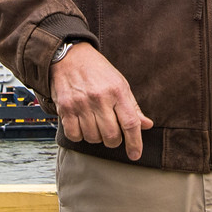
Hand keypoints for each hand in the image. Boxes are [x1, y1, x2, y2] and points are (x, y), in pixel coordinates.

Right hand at [52, 43, 153, 161]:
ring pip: (93, 138)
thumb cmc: (97, 71)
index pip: (130, 123)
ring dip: (96, 137)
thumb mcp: (120, 83)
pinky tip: (82, 125)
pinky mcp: (64, 108)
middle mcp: (99, 98)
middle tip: (112, 134)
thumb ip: (132, 107)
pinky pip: (74, 135)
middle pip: (111, 135)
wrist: (69, 57)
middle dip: (114, 141)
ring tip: (95, 125)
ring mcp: (81, 104)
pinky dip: (79, 136)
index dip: (135, 142)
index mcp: (117, 91)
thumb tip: (147, 125)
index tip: (135, 154)